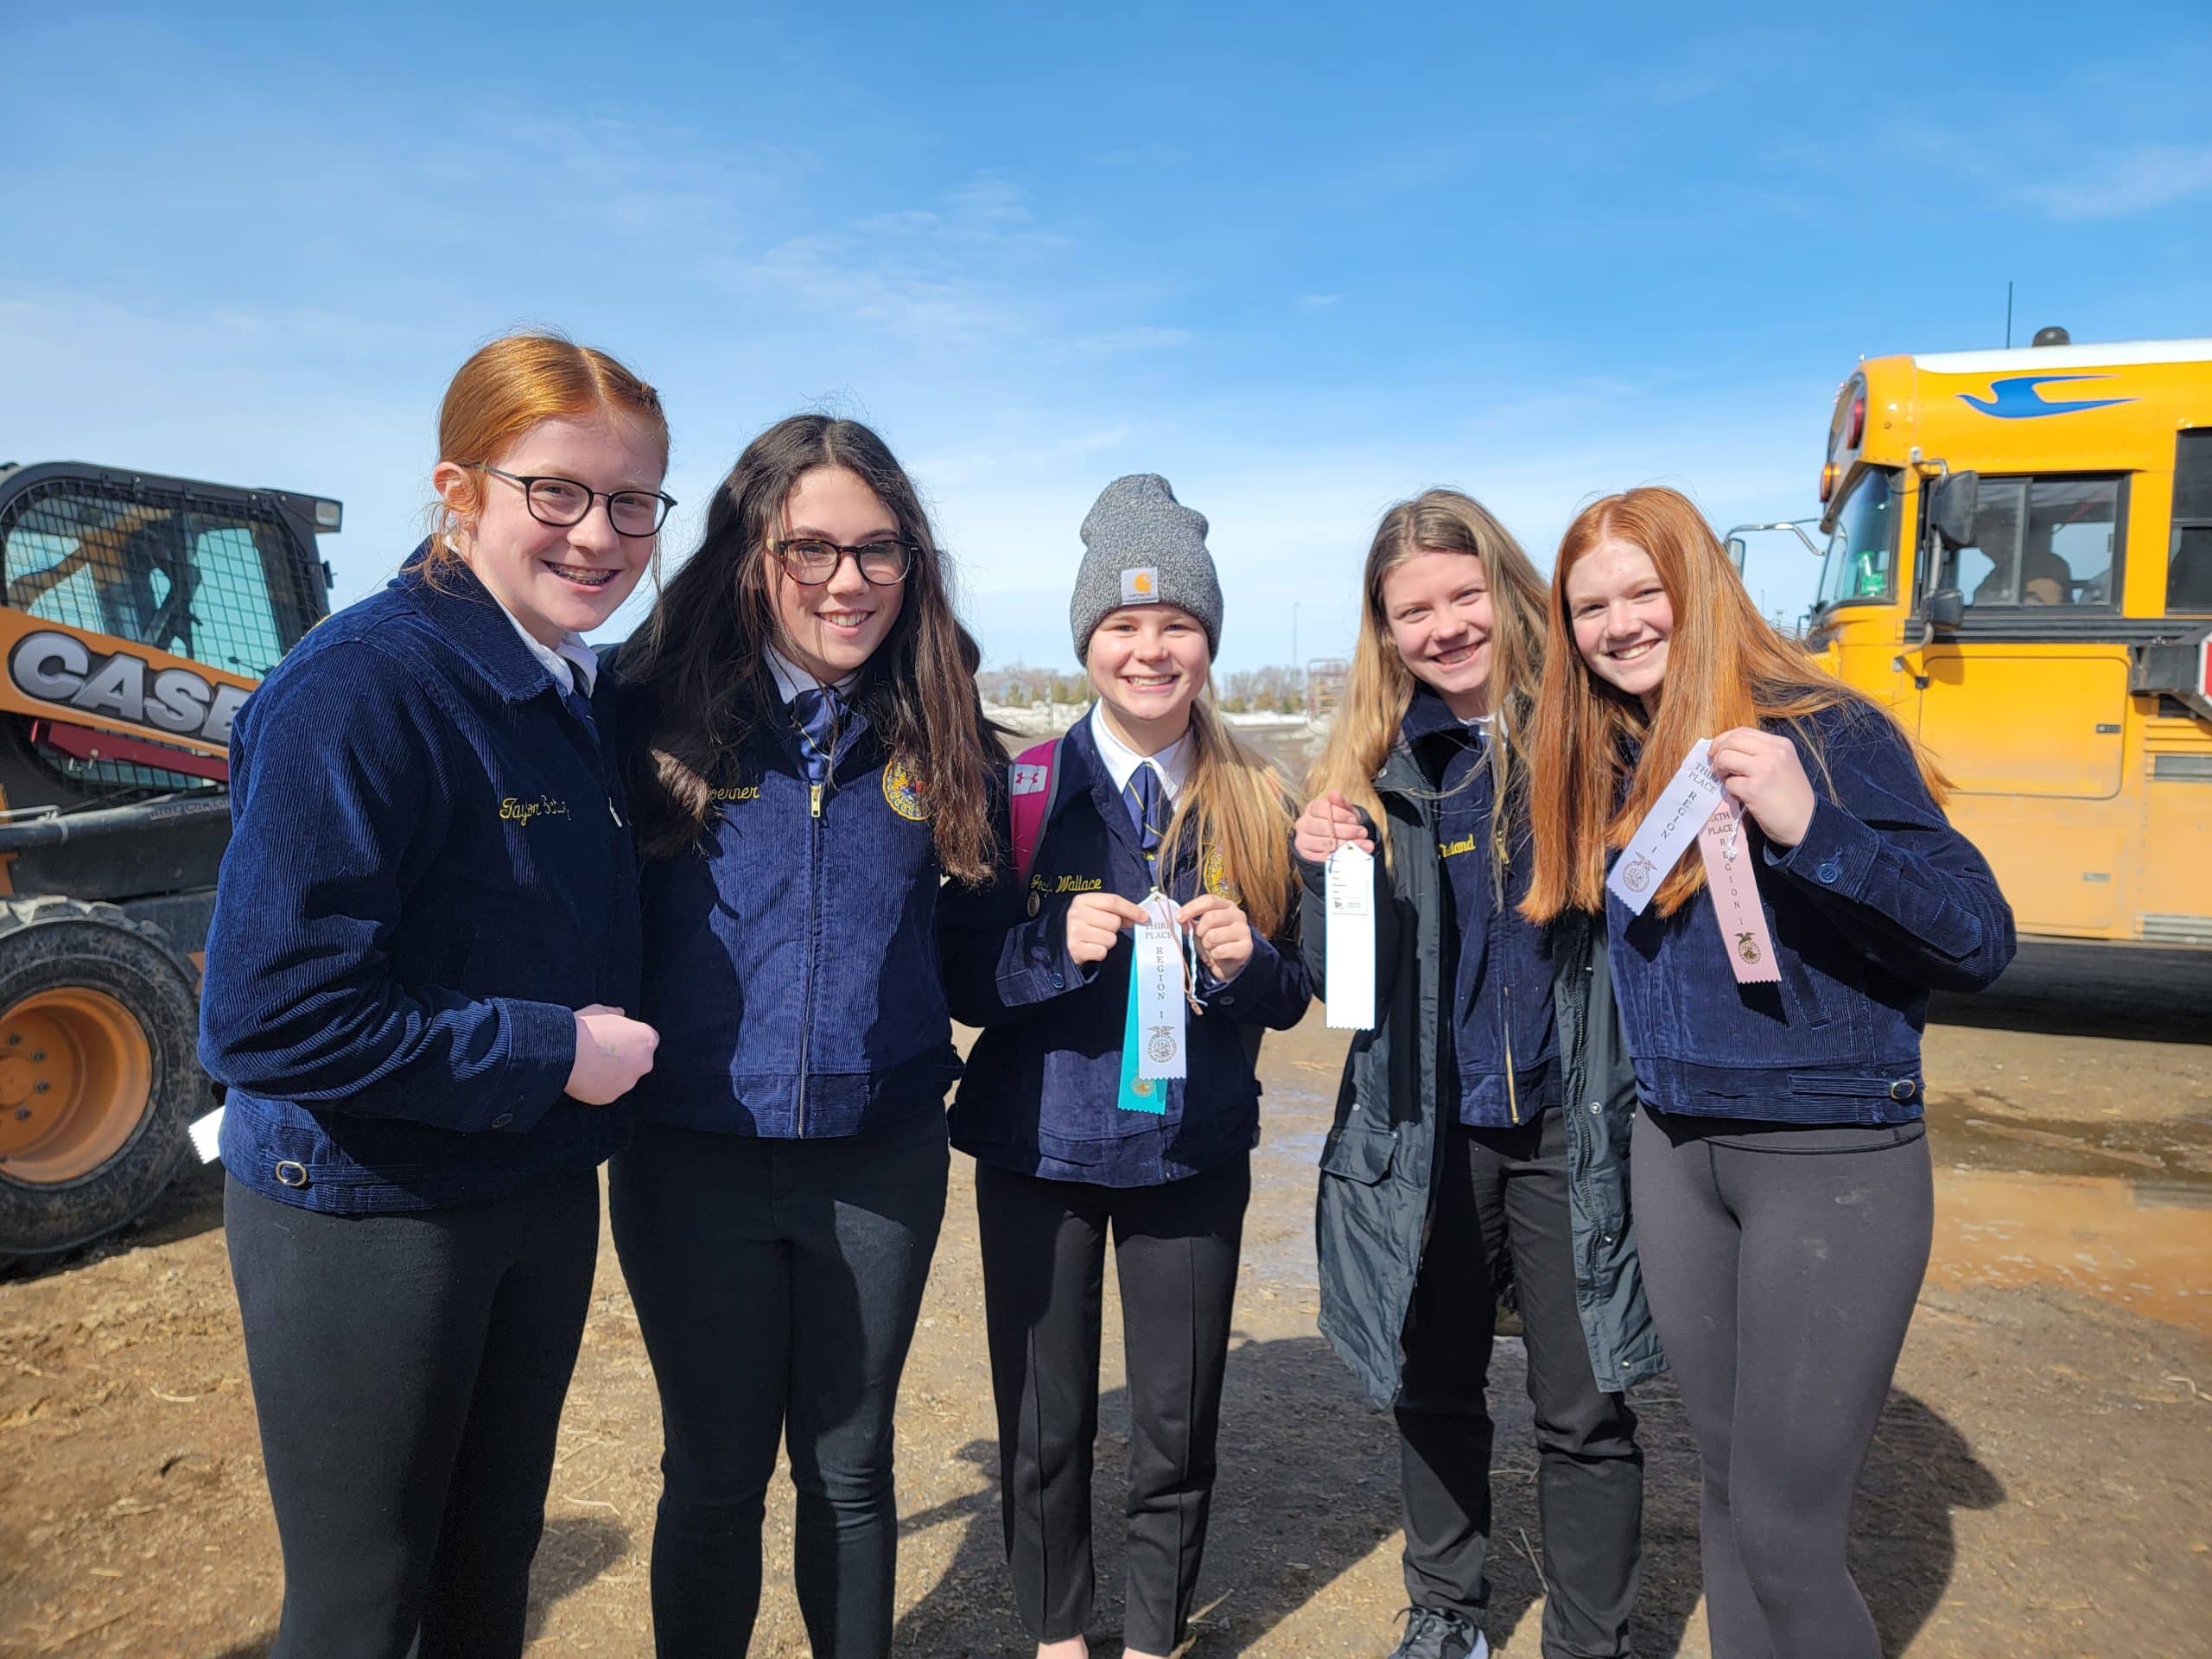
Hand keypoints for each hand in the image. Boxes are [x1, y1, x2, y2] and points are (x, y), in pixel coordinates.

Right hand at [566, 1004, 658, 1103]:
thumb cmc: (584, 1028)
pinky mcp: (611, 1096)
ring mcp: (628, 1082)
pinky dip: (598, 1085)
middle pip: (638, 1061)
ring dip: (612, 1073)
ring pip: (623, 1078)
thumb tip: (620, 1013)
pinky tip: (584, 1076)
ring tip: (589, 1063)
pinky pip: (607, 1090)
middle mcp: (644, 1063)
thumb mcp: (600, 1011)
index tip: (616, 1038)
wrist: (565, 1051)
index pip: (647, 1040)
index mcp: (646, 1039)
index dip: (631, 1039)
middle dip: (625, 1058)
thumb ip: (615, 1013)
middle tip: (602, 1052)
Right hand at [1065, 892, 1148, 965]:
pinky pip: (1102, 952)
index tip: (1144, 917)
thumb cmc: (1084, 925)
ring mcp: (1074, 932)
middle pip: (1114, 921)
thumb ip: (1117, 912)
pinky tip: (1091, 948)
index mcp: (1082, 900)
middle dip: (1113, 929)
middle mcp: (1076, 914)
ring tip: (1095, 940)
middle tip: (1103, 930)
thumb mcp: (1096, 912)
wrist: (1060, 942)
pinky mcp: (1075, 949)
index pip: (1113, 901)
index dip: (1131, 909)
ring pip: (1110, 938)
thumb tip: (1140, 917)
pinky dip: (1100, 952)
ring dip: (1107, 942)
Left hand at [1179, 893, 1253, 982]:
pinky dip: (1213, 955)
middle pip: (1210, 917)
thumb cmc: (1213, 940)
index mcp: (1227, 905)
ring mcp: (1244, 930)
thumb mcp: (1200, 927)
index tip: (1179, 918)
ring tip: (1210, 947)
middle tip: (1200, 937)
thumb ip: (1190, 920)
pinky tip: (1217, 955)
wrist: (1228, 962)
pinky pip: (1220, 951)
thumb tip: (1180, 919)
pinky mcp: (1246, 947)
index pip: (1209, 900)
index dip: (1192, 908)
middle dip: (1199, 931)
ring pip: (1213, 936)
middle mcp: (1238, 915)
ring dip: (1206, 944)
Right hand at [1295, 789, 1373, 863]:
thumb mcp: (1344, 811)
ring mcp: (1302, 840)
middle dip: (1345, 830)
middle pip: (1322, 827)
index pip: (1321, 808)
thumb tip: (1335, 793)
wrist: (1332, 841)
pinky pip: (1322, 857)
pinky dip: (1339, 856)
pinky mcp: (1305, 855)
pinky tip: (1353, 854)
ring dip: (1345, 844)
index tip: (1354, 819)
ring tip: (1363, 844)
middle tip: (1362, 832)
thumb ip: (1341, 803)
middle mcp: (1303, 823)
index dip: (1339, 814)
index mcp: (1312, 808)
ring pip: (1323, 843)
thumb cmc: (1339, 822)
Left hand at [1706, 728, 1816, 848]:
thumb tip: (1725, 751)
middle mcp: (1774, 752)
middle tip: (1717, 768)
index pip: (1743, 731)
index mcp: (1781, 744)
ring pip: (1725, 758)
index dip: (1724, 740)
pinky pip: (1729, 783)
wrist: (1806, 822)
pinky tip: (1741, 796)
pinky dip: (1730, 790)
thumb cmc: (1792, 796)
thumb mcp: (1782, 765)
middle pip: (1732, 741)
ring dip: (1720, 770)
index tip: (1716, 751)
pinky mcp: (1754, 789)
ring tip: (1728, 781)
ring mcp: (1764, 769)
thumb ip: (1759, 755)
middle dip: (1718, 753)